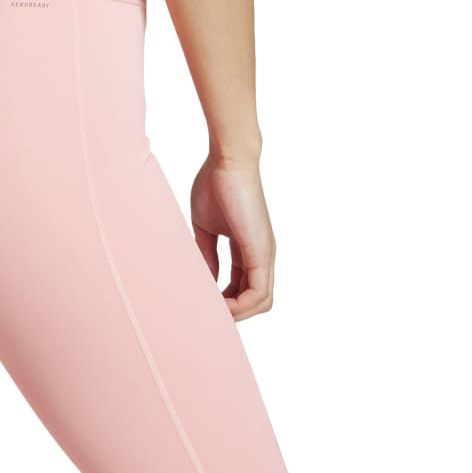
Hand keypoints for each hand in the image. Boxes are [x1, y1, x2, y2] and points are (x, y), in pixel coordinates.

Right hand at [190, 153, 276, 320]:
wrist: (228, 160)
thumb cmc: (216, 184)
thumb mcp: (207, 226)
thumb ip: (208, 253)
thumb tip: (207, 279)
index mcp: (249, 247)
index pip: (245, 286)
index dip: (227, 299)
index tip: (206, 300)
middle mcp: (262, 254)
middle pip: (257, 300)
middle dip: (235, 310)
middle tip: (210, 311)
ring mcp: (265, 253)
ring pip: (262, 302)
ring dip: (238, 313)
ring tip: (213, 310)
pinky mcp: (261, 251)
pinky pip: (259, 293)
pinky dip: (241, 306)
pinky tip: (220, 303)